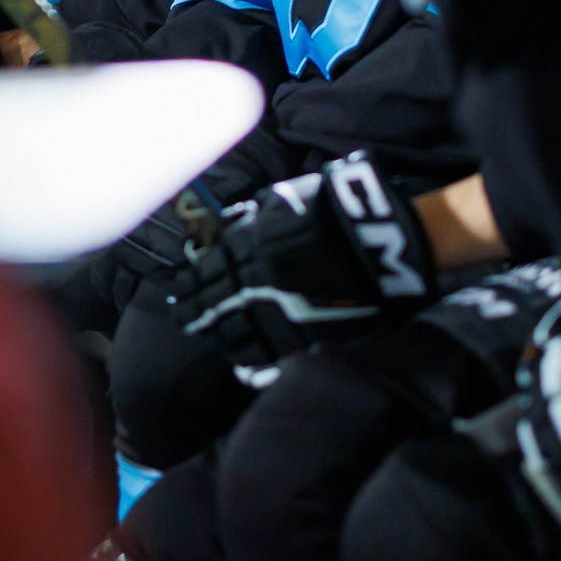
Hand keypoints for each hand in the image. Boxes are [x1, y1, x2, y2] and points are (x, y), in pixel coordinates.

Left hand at [172, 154, 437, 369]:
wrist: (380, 242)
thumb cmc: (337, 213)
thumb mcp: (288, 199)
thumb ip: (256, 216)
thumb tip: (232, 226)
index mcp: (249, 245)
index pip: (206, 271)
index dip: (190, 283)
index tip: (180, 290)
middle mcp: (255, 282)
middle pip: (212, 304)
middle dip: (194, 312)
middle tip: (183, 319)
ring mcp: (276, 313)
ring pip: (232, 332)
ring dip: (217, 335)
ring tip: (208, 336)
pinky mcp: (301, 338)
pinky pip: (264, 355)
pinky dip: (246, 360)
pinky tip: (237, 361)